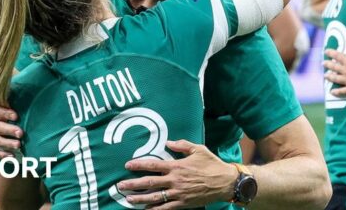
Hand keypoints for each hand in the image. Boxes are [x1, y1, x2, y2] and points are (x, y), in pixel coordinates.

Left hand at [116, 140, 236, 208]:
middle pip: (149, 183)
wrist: (225, 182)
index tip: (127, 165)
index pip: (153, 165)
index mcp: (177, 166)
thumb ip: (182, 145)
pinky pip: (166, 208)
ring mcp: (178, 193)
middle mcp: (175, 180)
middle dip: (133, 184)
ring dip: (139, 198)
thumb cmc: (211, 164)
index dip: (139, 165)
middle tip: (120, 186)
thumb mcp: (198, 149)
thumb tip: (168, 142)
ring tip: (128, 199)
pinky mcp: (183, 203)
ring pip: (154, 197)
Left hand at [323, 38, 345, 96]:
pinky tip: (332, 92)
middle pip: (334, 67)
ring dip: (330, 77)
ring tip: (325, 76)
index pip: (337, 56)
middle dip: (328, 65)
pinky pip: (342, 91)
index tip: (326, 51)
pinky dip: (336, 92)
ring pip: (336, 79)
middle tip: (323, 63)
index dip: (331, 53)